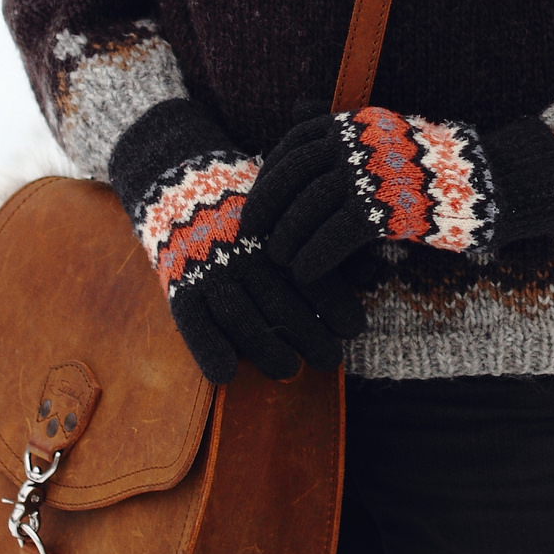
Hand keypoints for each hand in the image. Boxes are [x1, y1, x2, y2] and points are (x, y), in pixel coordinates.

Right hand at [109, 99, 364, 385]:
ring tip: (289, 371)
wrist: (179, 179)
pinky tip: (226, 374)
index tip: (355, 328)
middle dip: (309, 333)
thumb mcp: (284, 211)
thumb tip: (375, 270)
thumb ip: (323, 241)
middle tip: (331, 359)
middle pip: (279, 299)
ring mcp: (209, 268)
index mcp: (274, 232)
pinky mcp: (179, 283)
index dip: (334, 302)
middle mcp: (243, 251)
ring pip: (240, 314)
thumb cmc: (249, 208)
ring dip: (265, 347)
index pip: (308, 270)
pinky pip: (192, 321)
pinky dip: (207, 348)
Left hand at [243, 102, 553, 293]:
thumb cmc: (432, 164)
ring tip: (279, 261)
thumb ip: (340, 126)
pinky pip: (332, 237)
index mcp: (355, 122)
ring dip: (286, 239)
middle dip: (265, 207)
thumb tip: (297, 105)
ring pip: (308, 209)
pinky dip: (313, 258)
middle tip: (249, 235)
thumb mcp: (384, 134)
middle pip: (293, 176)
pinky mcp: (385, 208)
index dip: (269, 173)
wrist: (491, 180)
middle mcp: (357, 141)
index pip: (294, 143)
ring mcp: (370, 173)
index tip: (256, 200)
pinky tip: (306, 274)